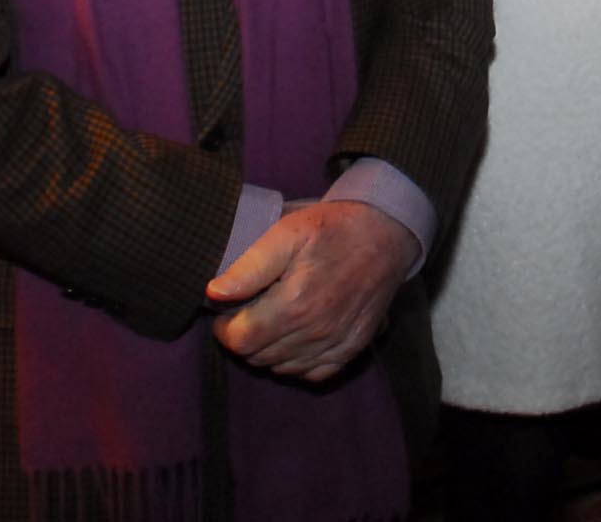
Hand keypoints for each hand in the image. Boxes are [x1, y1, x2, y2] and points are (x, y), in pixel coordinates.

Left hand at [205, 201, 417, 382]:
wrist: (386, 232)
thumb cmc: (333, 228)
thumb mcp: (287, 232)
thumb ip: (249, 267)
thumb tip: (214, 294)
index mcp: (295, 304)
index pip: (241, 340)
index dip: (224, 329)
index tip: (225, 311)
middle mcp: (316, 331)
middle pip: (258, 356)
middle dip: (244, 338)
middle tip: (248, 312)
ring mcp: (336, 343)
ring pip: (282, 368)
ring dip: (267, 350)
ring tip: (270, 321)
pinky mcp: (352, 347)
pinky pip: (313, 373)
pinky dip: (296, 363)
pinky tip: (295, 339)